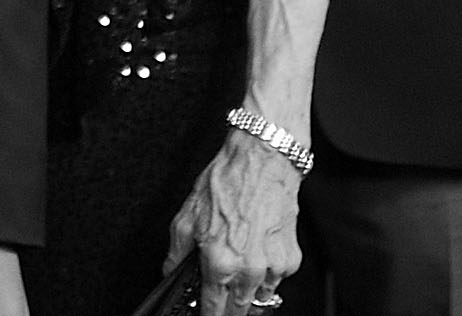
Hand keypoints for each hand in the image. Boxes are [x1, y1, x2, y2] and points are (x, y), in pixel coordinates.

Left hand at [163, 129, 299, 313]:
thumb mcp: (187, 215)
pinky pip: (276, 280)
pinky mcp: (290, 260)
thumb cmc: (227, 182)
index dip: (206, 314)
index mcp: (220, 262)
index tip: (204, 313)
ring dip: (247, 291)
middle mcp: (248, 270)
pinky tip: (256, 252)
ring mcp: (273, 267)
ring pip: (259, 298)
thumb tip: (170, 272)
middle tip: (218, 293)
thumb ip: (176, 252)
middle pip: (238, 310)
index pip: (213, 309)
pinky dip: (266, 273)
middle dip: (226, 307)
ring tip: (238, 267)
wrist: (262, 161)